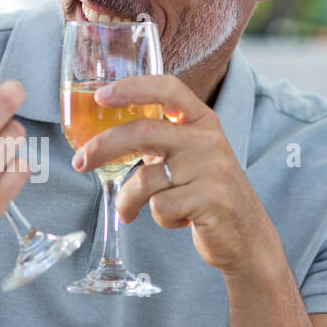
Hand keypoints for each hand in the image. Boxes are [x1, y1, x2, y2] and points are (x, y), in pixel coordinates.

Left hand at [70, 73, 280, 277]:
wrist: (247, 238)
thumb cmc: (207, 195)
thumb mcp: (191, 157)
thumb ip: (160, 141)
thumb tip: (104, 138)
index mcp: (203, 121)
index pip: (168, 88)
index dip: (132, 88)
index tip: (101, 96)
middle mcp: (208, 140)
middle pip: (142, 132)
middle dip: (102, 147)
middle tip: (79, 162)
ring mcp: (211, 169)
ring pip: (144, 179)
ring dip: (128, 200)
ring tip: (131, 211)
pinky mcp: (210, 200)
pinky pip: (159, 206)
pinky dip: (158, 218)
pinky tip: (176, 220)